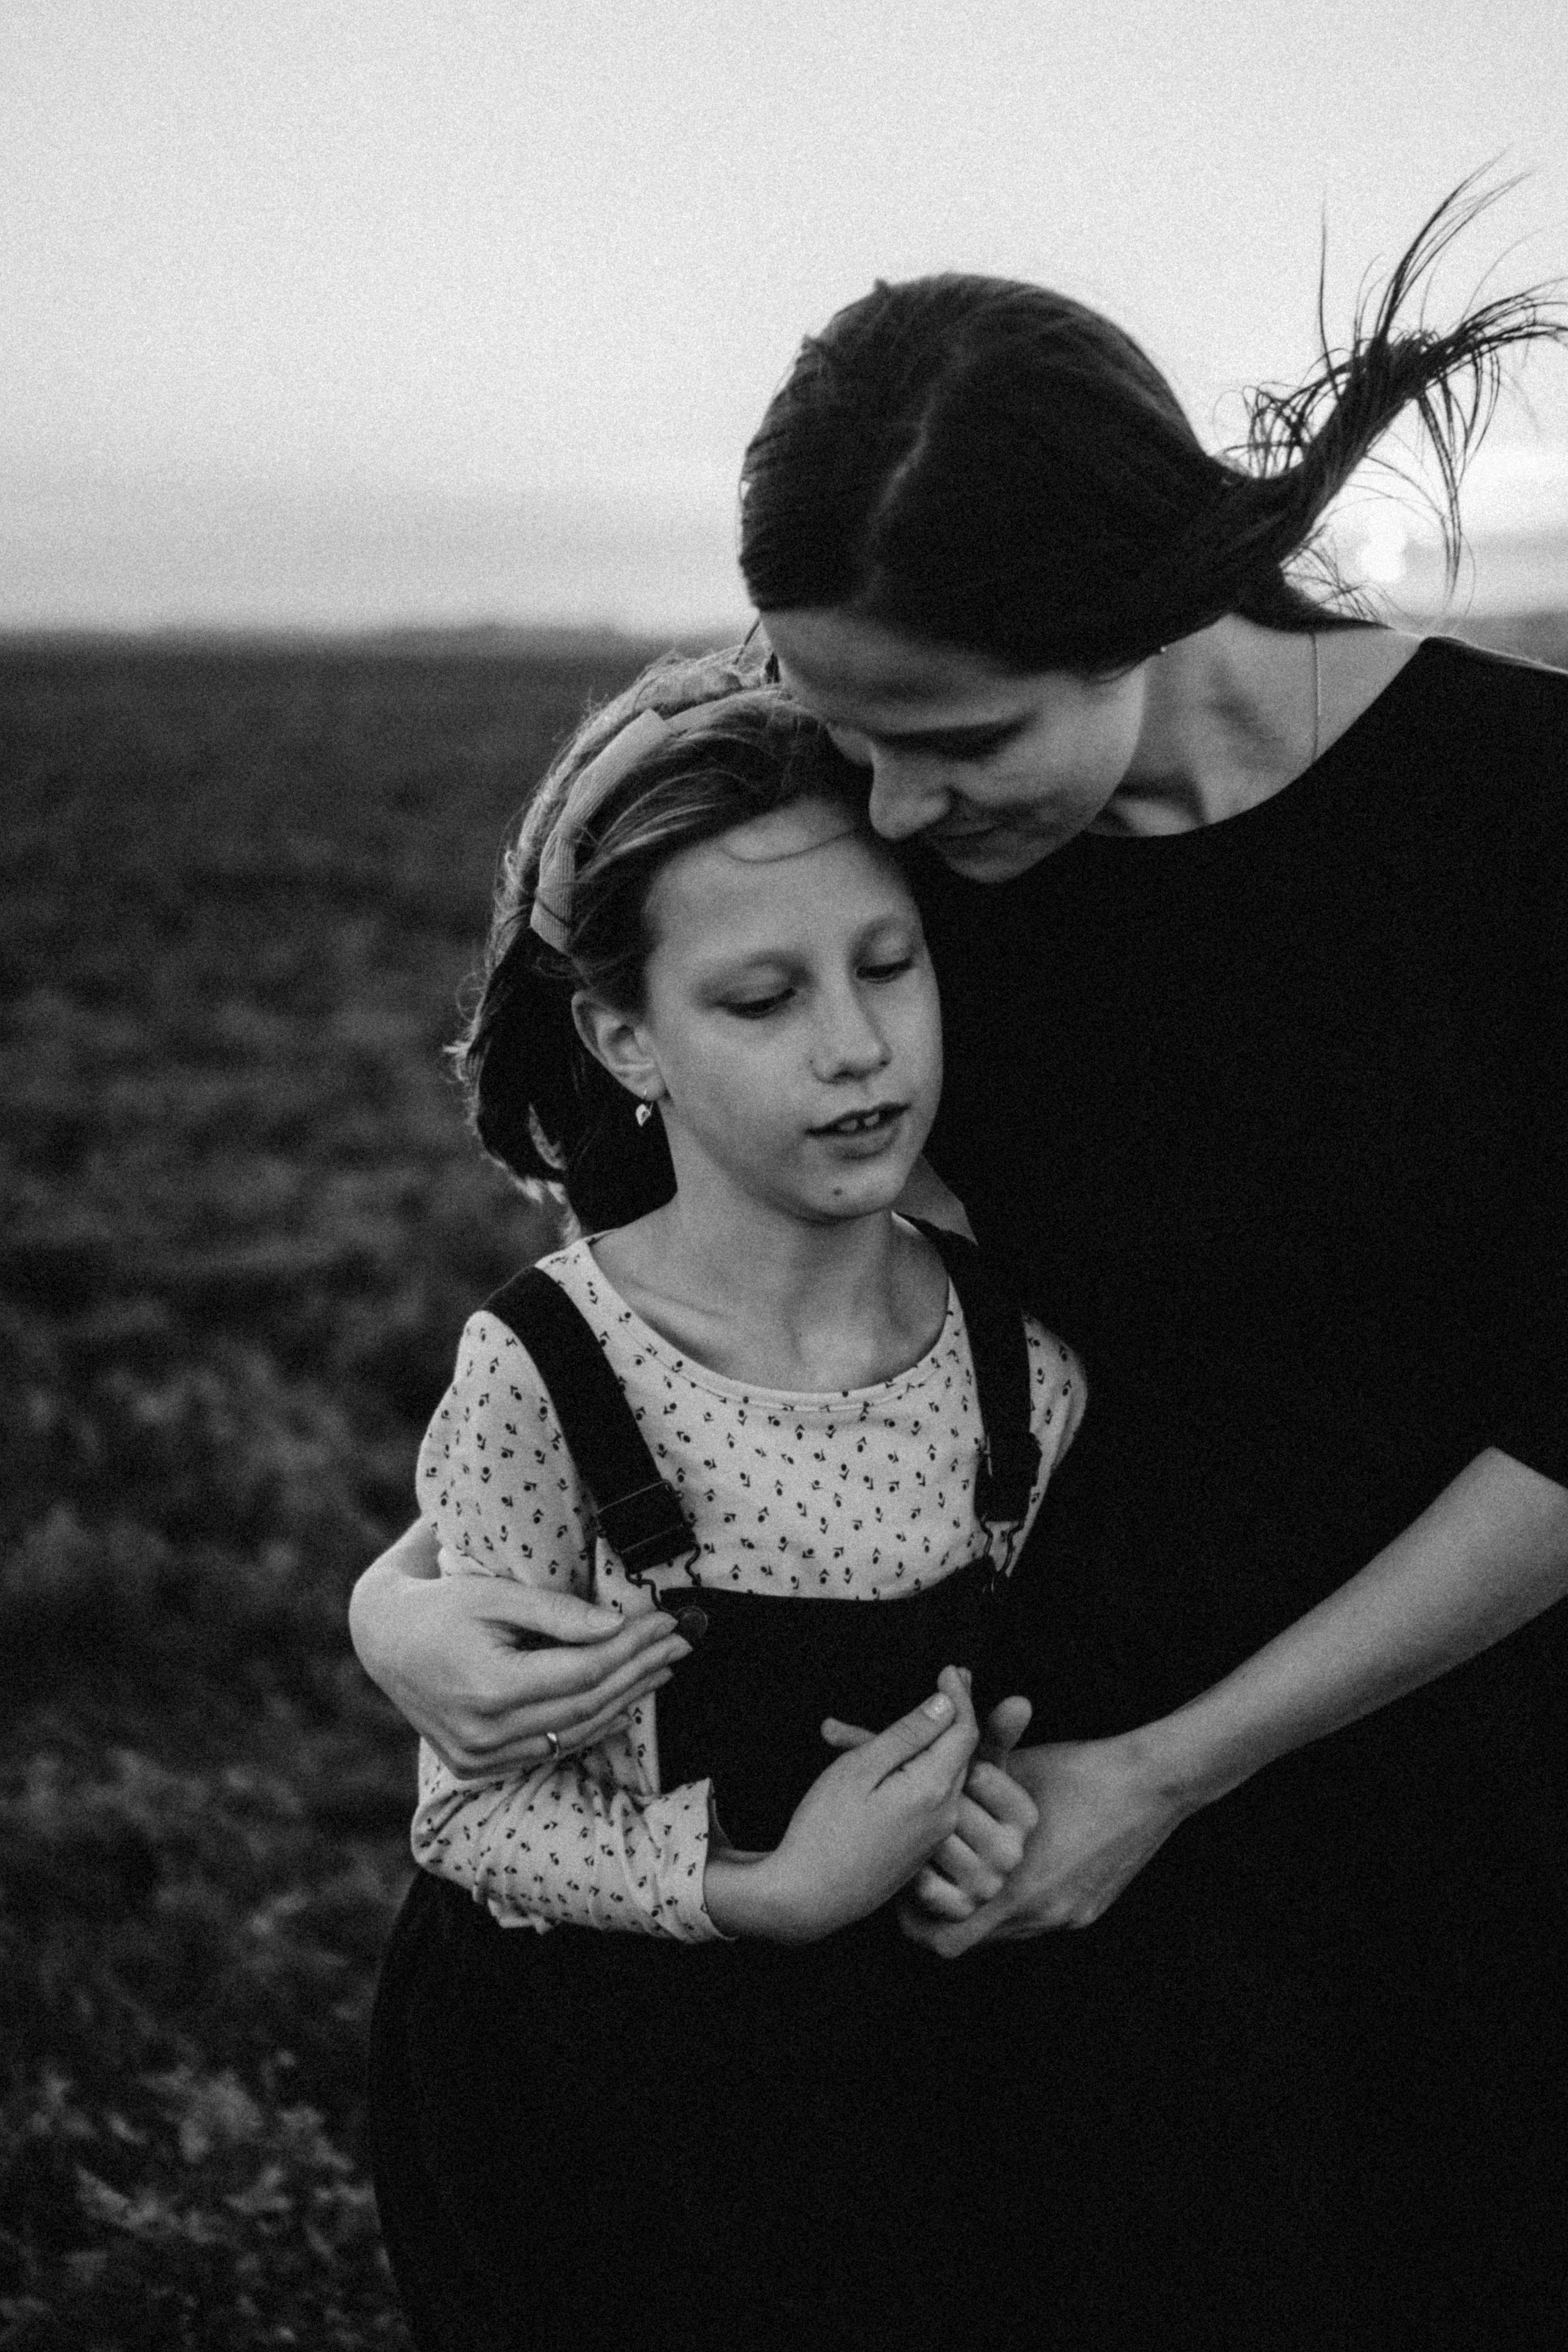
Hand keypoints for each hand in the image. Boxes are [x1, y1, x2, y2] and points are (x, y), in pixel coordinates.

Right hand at [348, 1524, 695, 1779]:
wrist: (383, 1640)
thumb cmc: (442, 1606)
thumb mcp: (494, 1594)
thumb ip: (557, 1613)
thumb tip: (617, 1627)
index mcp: (489, 1687)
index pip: (584, 1670)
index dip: (632, 1645)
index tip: (666, 1621)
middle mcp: (485, 1733)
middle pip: (586, 1704)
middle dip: (640, 1671)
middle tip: (680, 1643)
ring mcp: (480, 1757)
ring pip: (573, 1734)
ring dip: (624, 1701)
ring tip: (661, 1670)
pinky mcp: (478, 1767)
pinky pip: (548, 1749)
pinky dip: (588, 1728)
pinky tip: (620, 1705)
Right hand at [824, 1689, 1038, 1917]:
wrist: (808, 1898)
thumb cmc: (824, 1828)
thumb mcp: (860, 1768)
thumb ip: (908, 1735)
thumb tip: (945, 1703)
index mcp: (933, 1791)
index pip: (965, 1731)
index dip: (960, 1695)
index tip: (950, 1669)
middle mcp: (945, 1816)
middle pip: (962, 1754)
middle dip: (956, 1715)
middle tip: (949, 1680)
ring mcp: (934, 1838)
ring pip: (948, 1778)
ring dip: (940, 1744)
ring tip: (927, 1714)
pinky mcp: (921, 1853)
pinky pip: (935, 1802)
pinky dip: (928, 1773)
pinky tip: (908, 1762)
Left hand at [899, 1731, 1188, 1956]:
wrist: (1150, 1784)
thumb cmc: (1076, 1770)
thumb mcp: (1012, 1772)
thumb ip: (968, 1789)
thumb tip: (927, 1784)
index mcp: (1014, 1886)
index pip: (945, 1940)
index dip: (919, 1920)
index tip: (910, 1889)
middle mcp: (1039, 1914)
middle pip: (969, 1942)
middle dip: (945, 1916)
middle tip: (930, 1882)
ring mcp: (1066, 1917)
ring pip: (1004, 1932)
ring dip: (982, 1907)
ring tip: (970, 1870)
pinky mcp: (1086, 1912)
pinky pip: (1037, 1921)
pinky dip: (1017, 1901)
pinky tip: (1016, 1866)